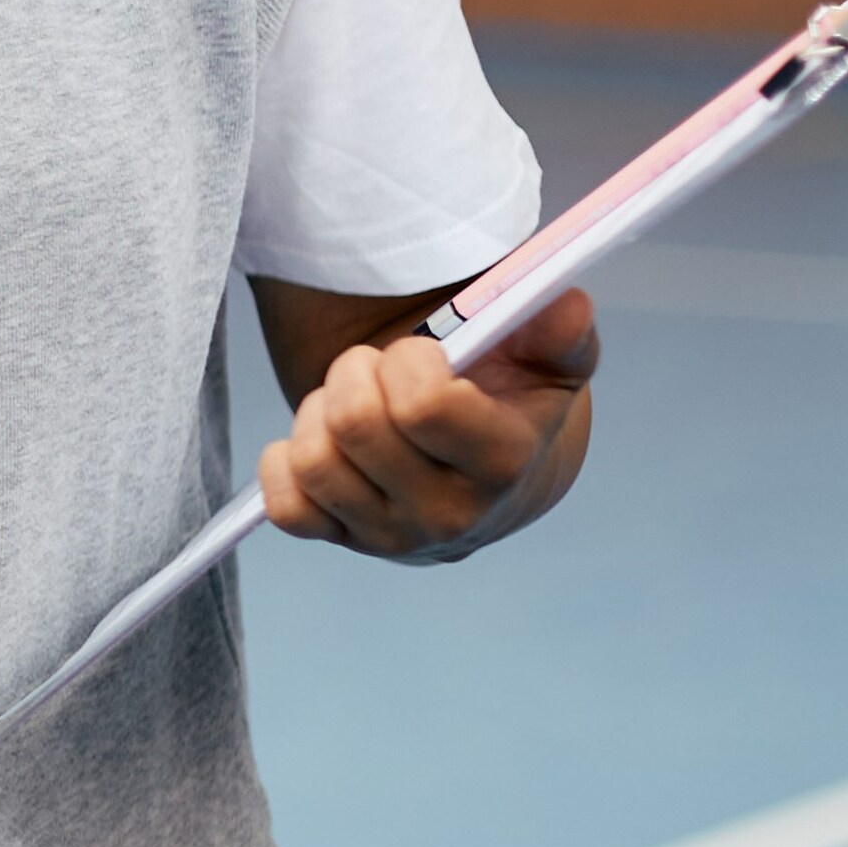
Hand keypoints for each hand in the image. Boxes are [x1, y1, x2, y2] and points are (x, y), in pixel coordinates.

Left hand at [261, 287, 596, 560]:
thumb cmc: (512, 402)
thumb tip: (564, 305)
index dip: (408, 361)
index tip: (421, 353)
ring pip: (311, 459)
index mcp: (503, 463)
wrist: (492, 478)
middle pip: (355, 423)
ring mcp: (391, 536)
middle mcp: (448, 513)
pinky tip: (326, 442)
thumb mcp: (550, 364)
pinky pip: (283, 504)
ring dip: (320, 411)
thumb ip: (560, 332)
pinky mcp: (342, 542)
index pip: (422, 406)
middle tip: (378, 369)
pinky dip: (285, 462)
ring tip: (356, 404)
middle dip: (355, 372)